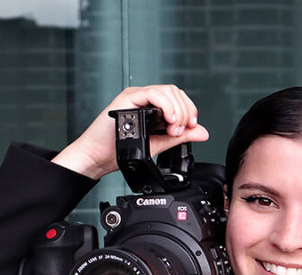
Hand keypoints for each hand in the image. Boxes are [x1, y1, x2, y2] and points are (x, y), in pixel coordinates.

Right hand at [52, 85, 208, 179]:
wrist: (98, 157)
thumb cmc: (120, 151)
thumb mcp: (159, 144)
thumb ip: (180, 136)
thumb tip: (203, 132)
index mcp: (152, 107)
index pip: (178, 98)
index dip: (190, 110)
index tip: (192, 127)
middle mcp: (145, 98)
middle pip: (175, 92)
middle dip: (185, 112)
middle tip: (180, 131)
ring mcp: (136, 97)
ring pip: (167, 91)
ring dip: (177, 110)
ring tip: (173, 129)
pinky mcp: (127, 98)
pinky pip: (152, 94)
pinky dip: (166, 106)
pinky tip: (169, 121)